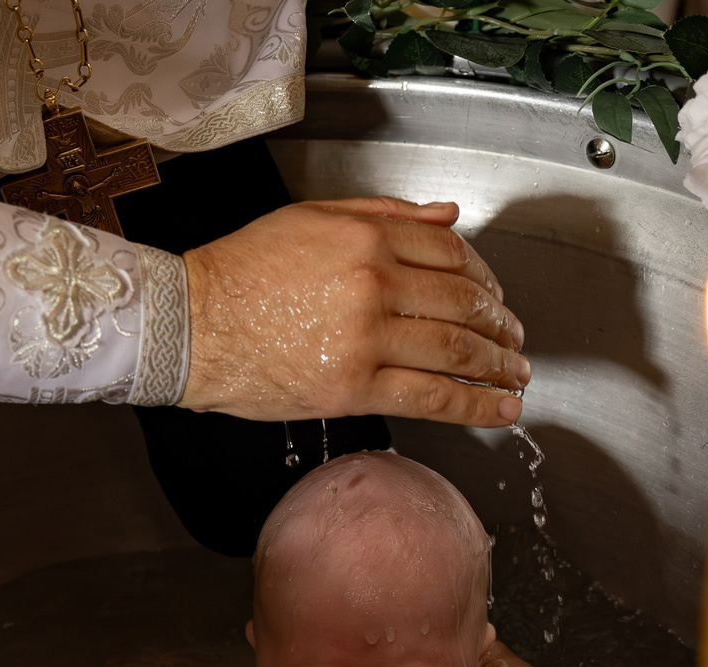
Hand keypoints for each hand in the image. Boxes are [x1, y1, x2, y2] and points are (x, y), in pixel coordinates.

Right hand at [179, 198, 529, 428]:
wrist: (190, 324)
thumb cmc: (239, 273)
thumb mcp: (313, 218)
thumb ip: (386, 215)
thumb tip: (447, 216)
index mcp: (368, 237)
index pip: (454, 257)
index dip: (487, 282)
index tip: (497, 299)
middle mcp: (376, 283)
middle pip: (465, 304)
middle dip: (501, 327)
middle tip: (517, 342)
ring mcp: (368, 337)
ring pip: (457, 351)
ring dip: (499, 366)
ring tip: (517, 377)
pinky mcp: (355, 386)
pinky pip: (432, 396)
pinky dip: (476, 405)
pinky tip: (501, 410)